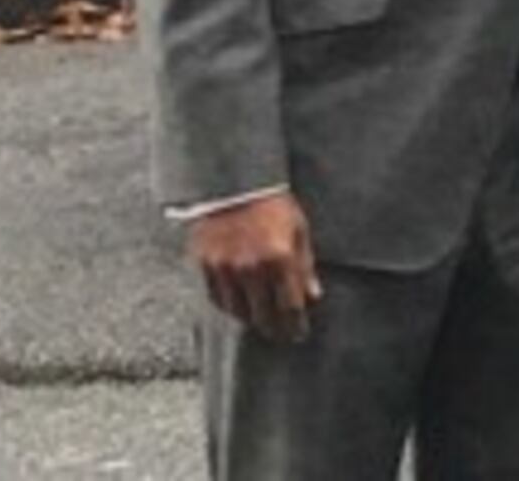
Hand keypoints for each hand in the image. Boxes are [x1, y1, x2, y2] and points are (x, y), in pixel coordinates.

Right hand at [189, 192, 319, 342]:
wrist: (233, 183)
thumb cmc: (272, 203)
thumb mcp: (298, 229)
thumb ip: (305, 265)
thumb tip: (313, 296)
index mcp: (280, 258)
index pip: (290, 306)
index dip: (295, 325)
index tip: (298, 334)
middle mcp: (251, 268)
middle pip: (263, 315)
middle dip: (275, 330)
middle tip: (281, 336)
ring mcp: (226, 269)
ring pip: (239, 311)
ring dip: (252, 320)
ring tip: (261, 322)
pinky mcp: (206, 266)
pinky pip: (218, 299)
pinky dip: (230, 306)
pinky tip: (240, 307)